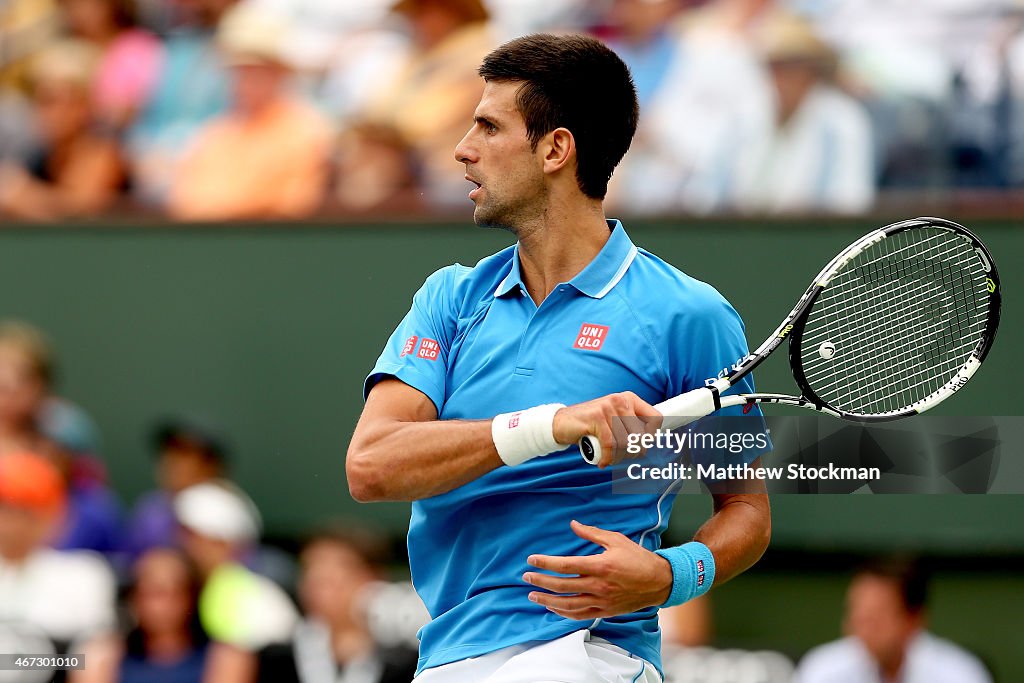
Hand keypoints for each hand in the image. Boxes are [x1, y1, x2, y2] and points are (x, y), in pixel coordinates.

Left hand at [523, 520, 672, 619]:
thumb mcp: (616, 540)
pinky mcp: (605, 611)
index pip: (566, 565)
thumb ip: (592, 533)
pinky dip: (564, 614)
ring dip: (547, 601)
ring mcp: (602, 601)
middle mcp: (599, 586)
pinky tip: (553, 609)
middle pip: (562, 586)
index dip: (546, 563)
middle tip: (526, 577)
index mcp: (600, 566)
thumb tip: (573, 524)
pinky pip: (580, 615)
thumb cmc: (638, 558)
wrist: (659, 582)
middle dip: (541, 582)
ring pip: (568, 605)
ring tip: (533, 596)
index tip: (531, 559)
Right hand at [552, 392, 661, 467]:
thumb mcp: (614, 422)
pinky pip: (610, 444)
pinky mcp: (596, 417)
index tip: (640, 447)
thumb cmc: (590, 426)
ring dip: (618, 457)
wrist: (561, 423)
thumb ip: (631, 428)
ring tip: (609, 458)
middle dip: (632, 453)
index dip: (651, 437)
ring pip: (625, 442)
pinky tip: (602, 461)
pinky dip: (607, 457)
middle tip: (621, 456)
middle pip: (641, 436)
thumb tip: (651, 444)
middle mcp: (621, 400)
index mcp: (629, 399)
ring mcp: (608, 407)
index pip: (656, 419)